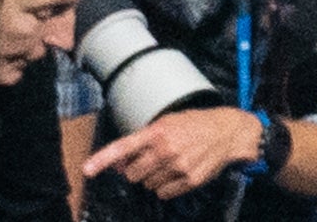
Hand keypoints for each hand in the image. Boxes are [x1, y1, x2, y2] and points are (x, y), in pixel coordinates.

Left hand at [83, 109, 270, 200]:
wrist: (229, 131)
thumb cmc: (196, 124)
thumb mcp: (169, 123)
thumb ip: (143, 141)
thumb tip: (119, 163)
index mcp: (158, 131)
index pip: (124, 146)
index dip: (103, 159)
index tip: (86, 169)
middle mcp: (166, 149)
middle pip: (133, 173)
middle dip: (138, 170)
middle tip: (152, 161)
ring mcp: (177, 166)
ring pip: (148, 185)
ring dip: (154, 178)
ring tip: (171, 164)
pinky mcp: (189, 180)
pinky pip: (163, 193)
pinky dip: (166, 187)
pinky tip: (178, 173)